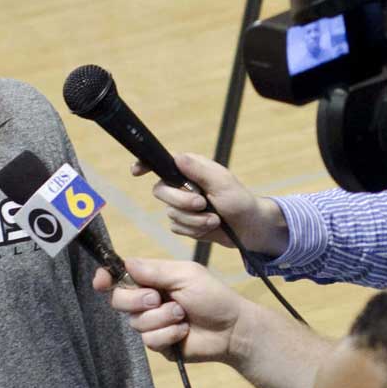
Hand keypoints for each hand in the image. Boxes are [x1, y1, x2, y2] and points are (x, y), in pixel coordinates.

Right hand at [91, 257, 252, 364]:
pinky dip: (169, 334)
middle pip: (119, 300)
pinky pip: (150, 340)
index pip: (120, 277)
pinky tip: (184, 331)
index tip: (101, 282)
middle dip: (136, 300)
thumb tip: (126, 263)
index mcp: (153, 280)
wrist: (232, 329)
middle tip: (158, 298)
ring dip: (161, 318)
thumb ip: (155, 270)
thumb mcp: (186, 275)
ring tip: (183, 315)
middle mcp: (148, 301)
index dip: (106, 278)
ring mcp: (153, 323)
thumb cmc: (213, 297)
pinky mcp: (159, 344)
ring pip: (135, 323)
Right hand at [145, 153, 288, 256]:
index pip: (161, 163)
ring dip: (195, 220)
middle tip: (202, 204)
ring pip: (171, 214)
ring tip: (214, 219)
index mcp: (191, 169)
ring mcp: (183, 206)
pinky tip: (209, 227)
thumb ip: (198, 170)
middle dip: (182, 201)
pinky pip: (177, 228)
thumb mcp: (222, 182)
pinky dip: (194, 230)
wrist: (249, 228)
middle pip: (160, 191)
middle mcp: (183, 185)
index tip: (137, 171)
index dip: (145, 165)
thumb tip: (176, 157)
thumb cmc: (240, 201)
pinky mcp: (186, 223)